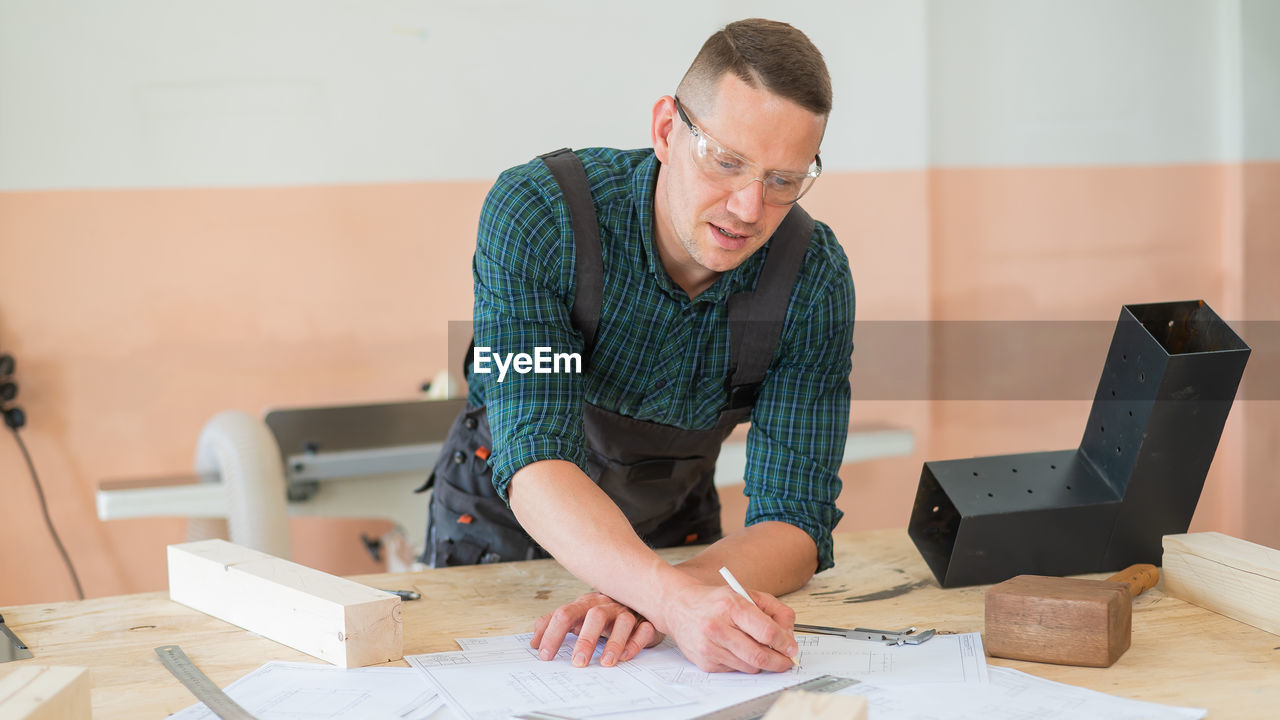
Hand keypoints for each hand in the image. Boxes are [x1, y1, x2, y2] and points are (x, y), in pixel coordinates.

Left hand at [531, 592, 662, 667]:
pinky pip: (643, 630)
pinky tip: (626, 656)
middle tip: (578, 662)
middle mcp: (606, 605)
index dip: (553, 634)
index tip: (545, 655)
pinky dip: (635, 643)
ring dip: (613, 643)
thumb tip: (534, 642)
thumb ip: (553, 625)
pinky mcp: (645, 622)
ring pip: (622, 621)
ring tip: (606, 662)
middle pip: (594, 615)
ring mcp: (627, 612)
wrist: (637, 603)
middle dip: (586, 639)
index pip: (565, 614)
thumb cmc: (602, 615)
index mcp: (585, 604)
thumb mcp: (576, 617)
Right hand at [662, 583, 797, 672]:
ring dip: (762, 663)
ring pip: (749, 666)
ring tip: (762, 652)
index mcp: (731, 605)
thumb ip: (774, 610)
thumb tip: (789, 635)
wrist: (679, 606)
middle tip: (786, 661)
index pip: (766, 631)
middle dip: (779, 662)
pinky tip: (737, 649)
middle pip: (758, 655)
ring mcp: (709, 647)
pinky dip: (743, 663)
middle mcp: (717, 627)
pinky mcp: (704, 661)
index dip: (784, 642)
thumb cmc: (714, 601)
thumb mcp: (746, 594)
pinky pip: (735, 670)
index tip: (791, 647)